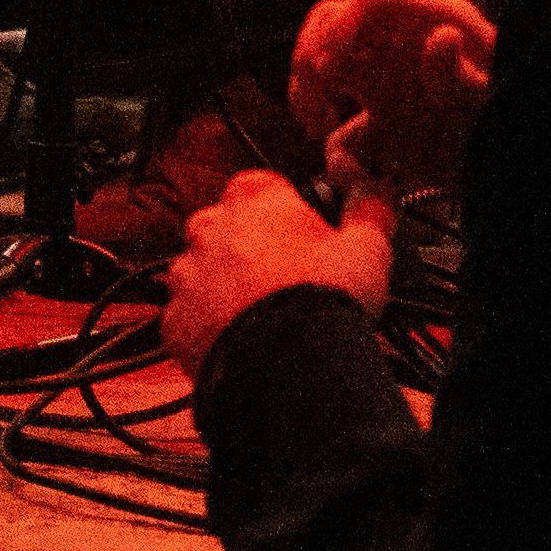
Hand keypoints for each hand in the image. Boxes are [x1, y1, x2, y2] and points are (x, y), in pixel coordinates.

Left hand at [159, 161, 394, 374]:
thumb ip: (369, 213)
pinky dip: (207, 329)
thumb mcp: (367, 248)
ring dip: (224, 289)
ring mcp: (188, 274)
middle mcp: (211, 228)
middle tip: (285, 281)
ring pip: (201, 274)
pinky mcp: (175, 320)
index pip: (262, 188)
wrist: (288, 362)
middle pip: (226, 229)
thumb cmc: (323, 298)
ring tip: (263, 317)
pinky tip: (239, 343)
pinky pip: (188, 319)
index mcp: (255, 199)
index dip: (284, 215)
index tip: (301, 238)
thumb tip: (375, 196)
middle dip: (248, 250)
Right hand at [290, 0, 499, 200]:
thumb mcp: (491, 96)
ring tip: (318, 127)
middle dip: (311, 56)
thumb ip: (460, 73)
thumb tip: (441, 39)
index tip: (324, 64)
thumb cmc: (515, 116)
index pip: (367, 1)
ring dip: (308, 96)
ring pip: (323, 69)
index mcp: (430, 21)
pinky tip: (354, 172)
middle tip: (313, 94)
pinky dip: (335, 149)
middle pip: (331, 25)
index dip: (338, 25)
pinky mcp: (383, 123)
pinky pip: (342, 129)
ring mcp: (389, 82)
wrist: (524, 167)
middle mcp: (400, 45)